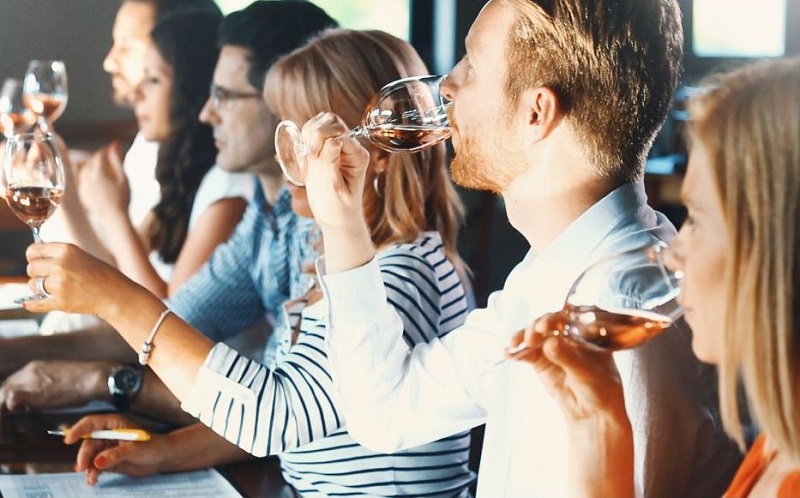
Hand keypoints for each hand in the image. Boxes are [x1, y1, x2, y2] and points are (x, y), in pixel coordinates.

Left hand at [0, 360, 113, 412]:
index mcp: (36, 366)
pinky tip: (16, 420)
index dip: (9, 396)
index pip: (12, 381)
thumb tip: (42, 400)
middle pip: (4, 387)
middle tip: (10, 417)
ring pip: (3, 393)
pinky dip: (8, 412)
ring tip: (9, 424)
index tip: (13, 408)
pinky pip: (8, 402)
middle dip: (4, 402)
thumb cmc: (86, 381)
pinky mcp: (30, 393)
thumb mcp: (62, 379)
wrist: (94, 378)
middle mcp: (28, 371)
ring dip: (4, 408)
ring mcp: (28, 381)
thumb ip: (48, 385)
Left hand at [22, 242, 130, 315]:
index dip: (32, 257)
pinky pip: (35, 303)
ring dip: (39, 288)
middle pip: (31, 268)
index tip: (35, 261)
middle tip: (47, 278)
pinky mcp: (60, 301)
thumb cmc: (101, 275)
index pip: (33, 251)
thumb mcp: (80, 256)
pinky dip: (32, 304)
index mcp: (66, 250)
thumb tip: (34, 257)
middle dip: (37, 274)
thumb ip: (59, 256)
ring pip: (33, 285)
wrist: (116, 294)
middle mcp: (60, 265)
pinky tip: (29, 303)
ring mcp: (59, 284)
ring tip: (54, 289)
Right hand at [66, 414, 168, 484]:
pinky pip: (95, 466)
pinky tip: (93, 480)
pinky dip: (93, 473)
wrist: (162, 458)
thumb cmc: (153, 446)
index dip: (78, 430)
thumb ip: (116, 454)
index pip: (91, 423)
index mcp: (114, 424)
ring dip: (87, 467)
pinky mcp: (108, 461)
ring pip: (90, 456)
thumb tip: (98, 461)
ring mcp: (107, 448)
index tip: (68, 440)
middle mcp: (107, 435)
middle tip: (83, 467)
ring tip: (91, 478)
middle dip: (84, 455)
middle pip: (88, 443)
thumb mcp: (135, 449)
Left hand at [78, 141, 128, 219]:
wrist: (114, 217)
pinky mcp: (82, 194)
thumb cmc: (122, 198)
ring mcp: (83, 186)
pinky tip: (97, 183)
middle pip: (91, 162)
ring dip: (93, 168)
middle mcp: (87, 177)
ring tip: (103, 171)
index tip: (113, 151)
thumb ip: (117, 160)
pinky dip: (89, 179)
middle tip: (109, 160)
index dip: (107, 151)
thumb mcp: (124, 177)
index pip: (101, 154)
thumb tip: (113, 144)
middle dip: (99, 159)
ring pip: (85, 171)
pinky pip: (83, 182)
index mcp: (98, 170)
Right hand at [301, 112, 370, 232]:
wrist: (335, 219)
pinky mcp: (324, 150)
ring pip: (321, 123)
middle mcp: (349, 147)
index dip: (323, 138)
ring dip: (308, 134)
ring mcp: (337, 147)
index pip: (340, 133)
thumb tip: (333, 141)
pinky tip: (304, 156)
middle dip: (315, 132)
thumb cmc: (337, 208)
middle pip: (332, 121)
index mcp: (358, 156)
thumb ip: (331, 164)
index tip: (312, 155)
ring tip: (306, 156)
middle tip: (308, 154)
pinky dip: (304, 139)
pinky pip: (312, 134)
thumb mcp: (334, 190)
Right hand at [509, 314, 634, 497]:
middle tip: (532, 336)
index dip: (556, 317)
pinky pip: (526, 352)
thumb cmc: (601, 390)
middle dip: (537, 326)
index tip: (546, 325)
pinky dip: (516, 351)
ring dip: (523, 336)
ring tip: (516, 344)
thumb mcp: (587, 372)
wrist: (592, 413)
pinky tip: (509, 352)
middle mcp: (568, 335)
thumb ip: (568, 357)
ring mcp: (553, 347)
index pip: (570, 316)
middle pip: (548, 322)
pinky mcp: (540, 360)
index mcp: (586, 331)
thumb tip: (550, 343)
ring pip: (535, 334)